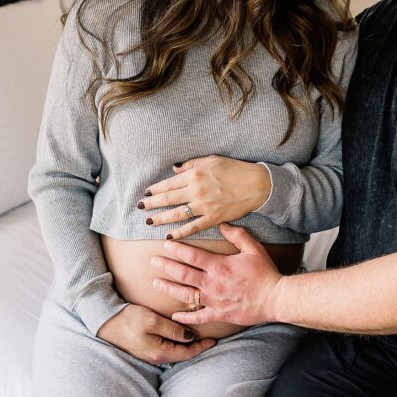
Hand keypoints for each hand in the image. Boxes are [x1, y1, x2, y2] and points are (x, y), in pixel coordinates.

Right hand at [97, 303, 215, 363]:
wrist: (105, 322)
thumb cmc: (128, 320)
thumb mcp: (152, 321)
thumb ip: (172, 329)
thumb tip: (189, 336)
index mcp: (160, 352)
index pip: (187, 353)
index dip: (202, 347)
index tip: (215, 339)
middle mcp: (156, 356)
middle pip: (183, 354)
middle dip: (197, 347)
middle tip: (211, 336)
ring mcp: (150, 352)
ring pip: (176, 350)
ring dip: (188, 344)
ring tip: (200, 334)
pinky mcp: (146, 346)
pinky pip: (167, 346)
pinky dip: (178, 341)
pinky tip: (181, 333)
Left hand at [140, 156, 271, 237]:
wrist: (256, 185)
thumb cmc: (235, 169)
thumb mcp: (212, 160)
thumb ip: (191, 164)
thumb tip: (174, 169)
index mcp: (195, 174)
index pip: (169, 183)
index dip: (156, 189)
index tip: (146, 193)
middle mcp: (196, 190)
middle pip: (168, 199)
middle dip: (152, 204)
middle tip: (140, 207)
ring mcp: (204, 206)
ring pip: (176, 214)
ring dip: (160, 218)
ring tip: (149, 221)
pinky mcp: (212, 218)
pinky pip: (192, 227)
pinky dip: (179, 232)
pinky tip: (169, 236)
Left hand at [150, 224, 283, 326]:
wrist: (275, 298)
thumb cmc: (265, 272)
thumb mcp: (253, 248)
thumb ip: (237, 235)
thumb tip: (221, 224)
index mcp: (219, 266)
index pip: (192, 255)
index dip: (177, 249)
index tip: (166, 245)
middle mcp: (212, 284)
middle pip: (183, 274)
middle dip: (166, 267)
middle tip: (153, 262)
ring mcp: (214, 301)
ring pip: (185, 295)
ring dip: (169, 288)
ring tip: (156, 283)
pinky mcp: (219, 314)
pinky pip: (198, 317)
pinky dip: (185, 317)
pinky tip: (174, 315)